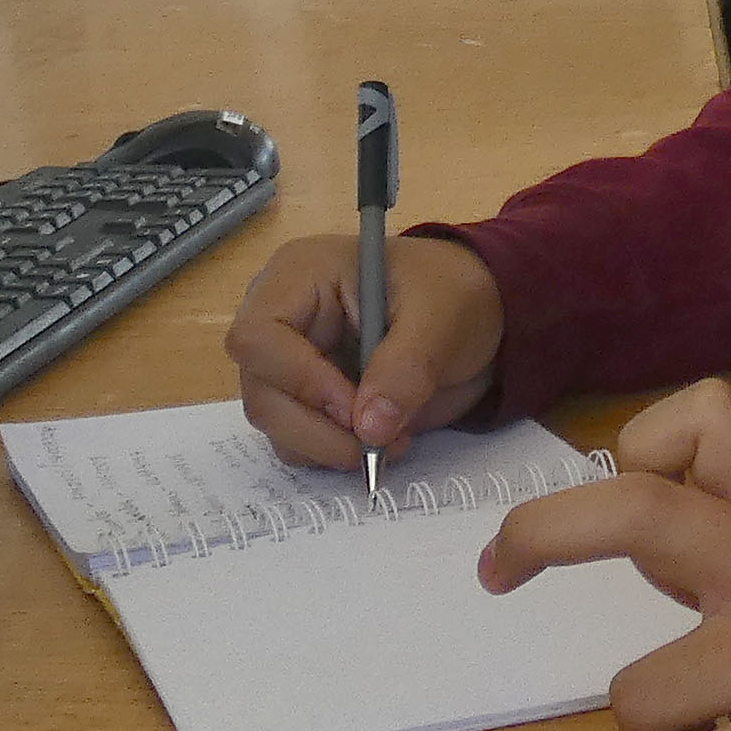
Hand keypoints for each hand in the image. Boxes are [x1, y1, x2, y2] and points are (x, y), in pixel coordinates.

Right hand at [226, 231, 504, 468]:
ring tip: (390, 439)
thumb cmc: (450, 294)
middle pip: (260, 390)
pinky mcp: (304, 399)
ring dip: (328, 446)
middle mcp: (280, 319)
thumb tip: (369, 429)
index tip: (354, 408)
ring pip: (274, 424)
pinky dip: (333, 453)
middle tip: (374, 443)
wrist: (472, 315)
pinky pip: (296, 441)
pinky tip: (380, 439)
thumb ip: (404, 369)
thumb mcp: (440, 318)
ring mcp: (287, 362)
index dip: (299, 380)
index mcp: (299, 276)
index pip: (258, 336)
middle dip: (316, 429)